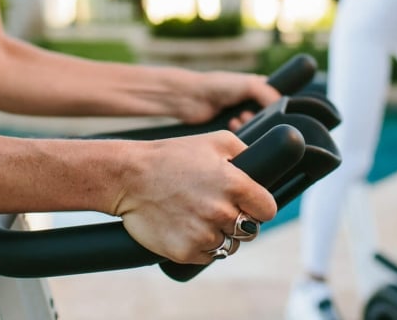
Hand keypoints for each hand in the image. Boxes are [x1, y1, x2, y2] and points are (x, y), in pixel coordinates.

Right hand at [111, 131, 276, 263]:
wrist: (129, 177)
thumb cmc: (171, 155)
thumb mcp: (214, 141)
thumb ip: (245, 153)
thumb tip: (262, 166)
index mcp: (234, 184)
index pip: (267, 210)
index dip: (259, 206)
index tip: (249, 204)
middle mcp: (222, 212)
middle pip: (250, 230)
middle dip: (239, 220)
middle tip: (217, 207)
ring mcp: (204, 234)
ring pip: (228, 245)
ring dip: (219, 234)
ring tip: (199, 215)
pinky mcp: (186, 252)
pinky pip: (207, 256)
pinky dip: (200, 245)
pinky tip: (186, 226)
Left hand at [175, 71, 280, 129]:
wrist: (190, 98)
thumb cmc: (217, 85)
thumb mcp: (248, 84)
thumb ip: (268, 94)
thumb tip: (281, 108)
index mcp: (259, 86)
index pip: (278, 100)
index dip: (276, 107)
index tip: (270, 111)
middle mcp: (251, 100)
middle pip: (267, 117)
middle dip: (260, 118)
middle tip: (248, 114)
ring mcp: (241, 113)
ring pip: (256, 127)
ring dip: (249, 125)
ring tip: (239, 118)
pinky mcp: (231, 127)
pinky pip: (243, 135)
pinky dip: (240, 131)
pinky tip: (232, 124)